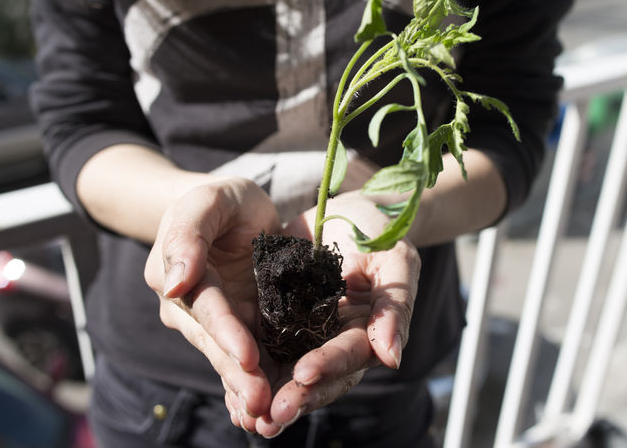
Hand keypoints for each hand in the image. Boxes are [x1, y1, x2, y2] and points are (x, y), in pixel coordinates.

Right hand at [143, 178, 281, 427]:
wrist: (232, 211)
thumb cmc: (222, 200)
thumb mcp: (208, 200)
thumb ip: (188, 235)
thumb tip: (173, 282)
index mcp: (177, 273)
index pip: (205, 306)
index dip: (226, 332)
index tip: (247, 357)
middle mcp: (189, 305)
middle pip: (215, 342)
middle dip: (238, 374)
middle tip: (262, 404)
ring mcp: (212, 321)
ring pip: (228, 357)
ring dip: (246, 388)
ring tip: (266, 417)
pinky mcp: (236, 329)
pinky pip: (242, 359)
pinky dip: (251, 384)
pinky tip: (265, 414)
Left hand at [250, 193, 420, 438]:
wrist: (347, 209)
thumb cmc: (381, 230)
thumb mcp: (396, 260)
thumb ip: (395, 307)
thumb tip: (391, 358)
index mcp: (367, 330)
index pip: (350, 354)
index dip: (328, 365)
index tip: (303, 375)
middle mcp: (334, 338)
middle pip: (318, 377)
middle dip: (295, 397)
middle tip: (269, 418)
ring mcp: (305, 330)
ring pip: (287, 373)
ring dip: (268, 396)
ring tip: (246, 417)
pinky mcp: (277, 316)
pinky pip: (263, 348)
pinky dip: (248, 372)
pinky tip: (230, 394)